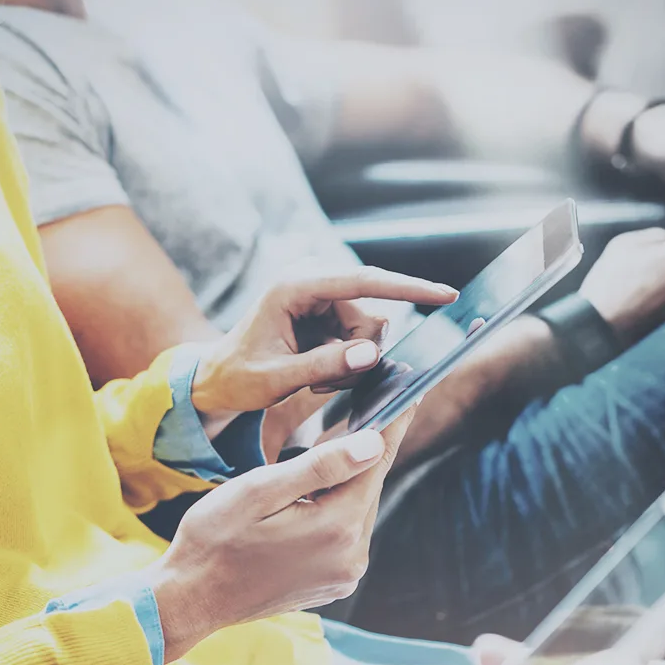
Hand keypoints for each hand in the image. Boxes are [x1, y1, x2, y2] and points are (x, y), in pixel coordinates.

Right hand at [150, 407, 415, 660]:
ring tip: (340, 446)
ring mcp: (345, 574)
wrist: (191, 598)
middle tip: (373, 406)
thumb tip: (375, 442)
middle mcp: (351, 556)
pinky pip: (347, 534)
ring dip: (349, 481)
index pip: (376, 462)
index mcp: (336, 527)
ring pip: (358, 510)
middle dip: (368, 450)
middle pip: (369, 487)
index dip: (392, 424)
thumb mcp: (259, 491)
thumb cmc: (214, 538)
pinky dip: (338, 509)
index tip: (408, 391)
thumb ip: (319, 466)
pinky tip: (316, 493)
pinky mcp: (334, 583)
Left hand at [191, 266, 456, 433]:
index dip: (407, 288)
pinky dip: (347, 364)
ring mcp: (322, 296)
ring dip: (352, 363)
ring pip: (370, 332)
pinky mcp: (327, 312)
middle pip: (372, 316)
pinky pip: (361, 340)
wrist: (218, 378)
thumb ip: (324, 365)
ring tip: (315, 379)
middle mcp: (312, 281)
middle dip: (361, 354)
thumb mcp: (278, 378)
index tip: (446, 295)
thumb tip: (370, 355)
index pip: (363, 281)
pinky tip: (317, 374)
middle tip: (324, 383)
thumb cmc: (239, 377)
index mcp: (295, 285)